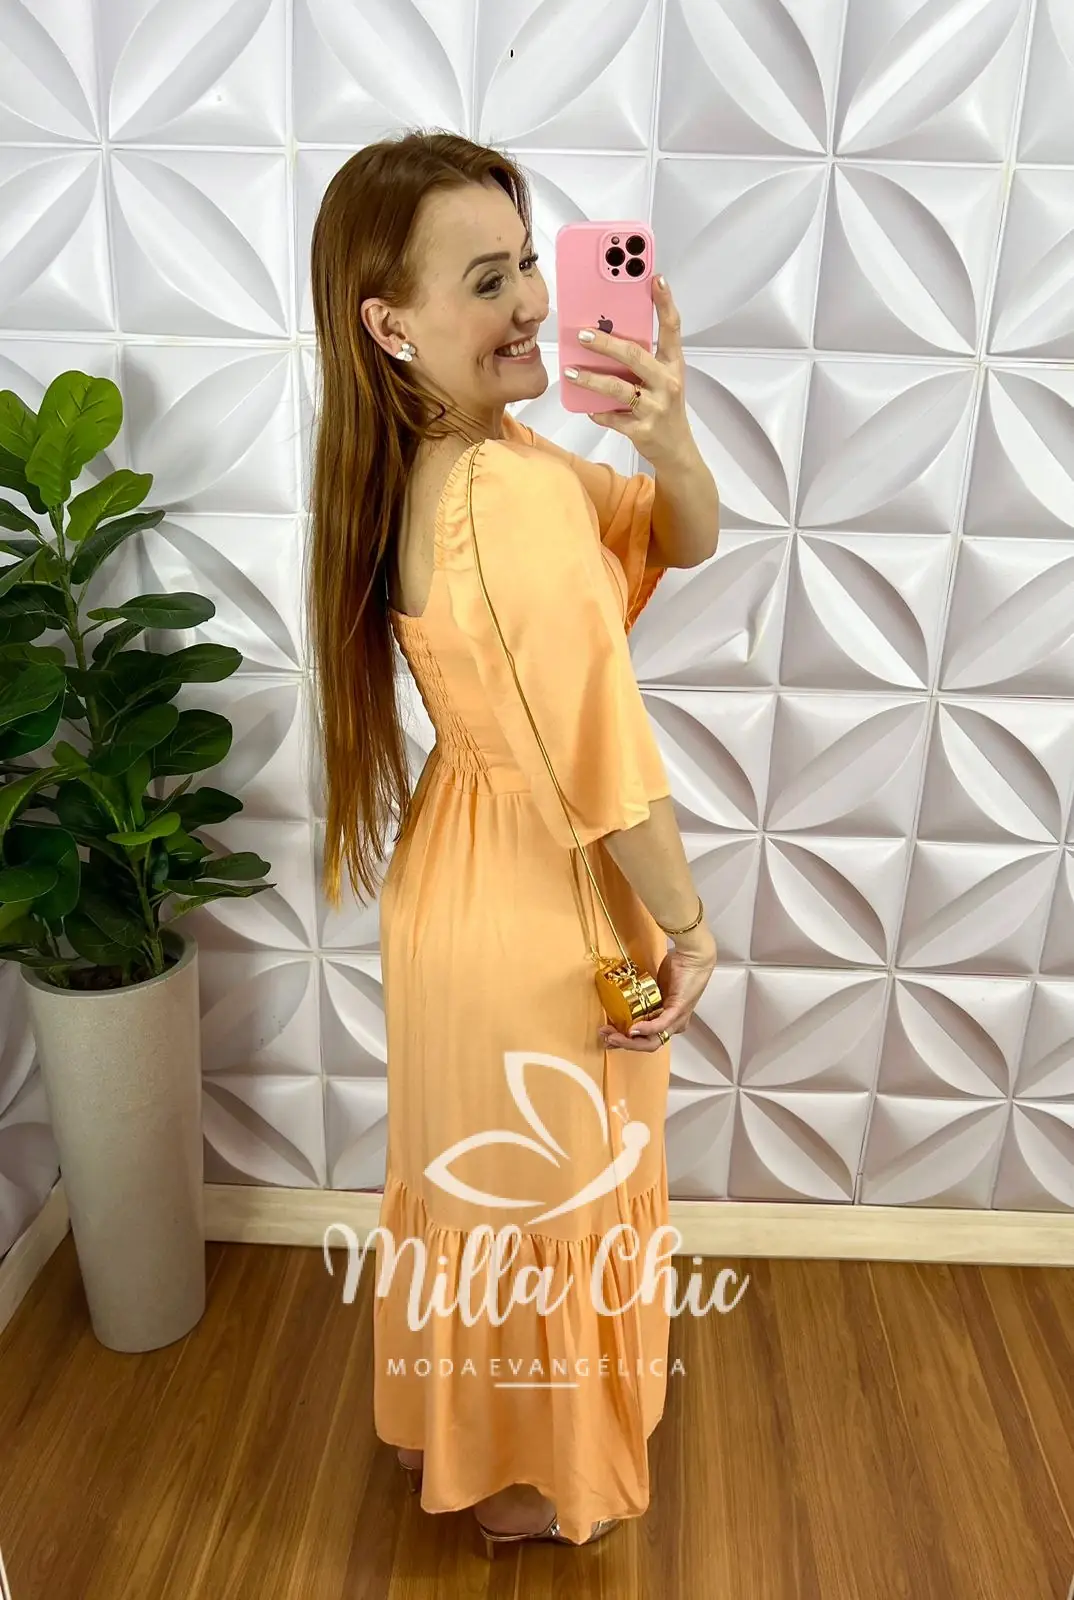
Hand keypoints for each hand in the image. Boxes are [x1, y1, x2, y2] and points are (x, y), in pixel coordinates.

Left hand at [565, 274, 691, 468]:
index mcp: (673, 365)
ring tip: (570, 371)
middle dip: (606, 342)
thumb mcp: (662, 379)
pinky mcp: (642, 430)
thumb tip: (606, 336)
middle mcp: (667, 383)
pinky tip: (588, 408)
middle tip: (582, 334)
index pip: (672, 328)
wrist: (677, 450)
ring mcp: (655, 407)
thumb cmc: (664, 407)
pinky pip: (613, 417)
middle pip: (635, 355)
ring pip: (618, 388)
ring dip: (591, 379)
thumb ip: (642, 360)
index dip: (665, 302)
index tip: (655, 278)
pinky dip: (599, 412)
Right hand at [597, 937, 716, 1052]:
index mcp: (668, 1021)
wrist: (692, 955)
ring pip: (653, 1040)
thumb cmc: (676, 968)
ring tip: (613, 1035)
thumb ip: (641, 998)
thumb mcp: (653, 987)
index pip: (645, 1039)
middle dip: (624, 1043)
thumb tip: (619, 998)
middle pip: (647, 1044)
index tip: (606, 1036)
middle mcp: (673, 1025)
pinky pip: (661, 1025)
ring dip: (630, 1040)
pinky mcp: (678, 1010)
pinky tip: (632, 1029)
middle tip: (606, 1037)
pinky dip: (646, 1029)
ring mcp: (677, 1019)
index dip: (625, 1042)